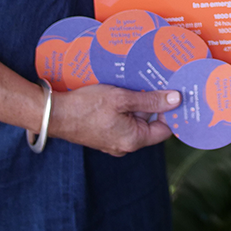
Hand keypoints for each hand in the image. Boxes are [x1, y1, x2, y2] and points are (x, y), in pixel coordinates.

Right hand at [47, 84, 178, 155]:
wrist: (54, 114)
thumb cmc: (86, 107)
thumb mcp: (122, 98)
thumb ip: (150, 100)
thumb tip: (176, 100)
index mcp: (133, 141)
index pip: (165, 130)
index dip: (171, 112)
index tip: (174, 95)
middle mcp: (125, 146)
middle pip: (150, 125)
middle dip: (153, 105)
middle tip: (157, 84)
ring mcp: (113, 142)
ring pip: (135, 122)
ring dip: (138, 105)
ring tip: (139, 85)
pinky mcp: (103, 135)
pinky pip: (121, 122)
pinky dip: (125, 109)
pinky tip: (123, 92)